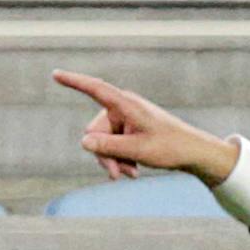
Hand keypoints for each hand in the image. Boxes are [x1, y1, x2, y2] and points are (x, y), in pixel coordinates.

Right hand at [52, 69, 239, 185]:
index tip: (56, 74)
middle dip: (104, 154)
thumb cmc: (170, 148)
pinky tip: (133, 172)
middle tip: (117, 176)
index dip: (74, 82)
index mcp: (126, 104)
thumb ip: (109, 147)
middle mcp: (123, 108)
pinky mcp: (130, 130)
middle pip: (96, 132)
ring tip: (130, 175)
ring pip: (104, 142)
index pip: (95, 89)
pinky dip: (121, 158)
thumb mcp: (138, 151)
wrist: (194, 153)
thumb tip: (84, 142)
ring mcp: (126, 119)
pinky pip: (114, 145)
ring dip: (114, 160)